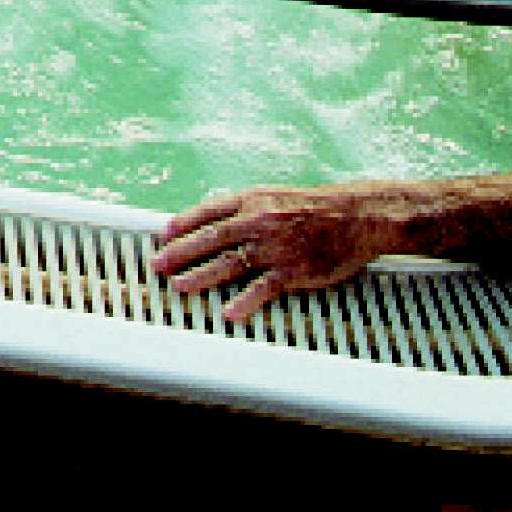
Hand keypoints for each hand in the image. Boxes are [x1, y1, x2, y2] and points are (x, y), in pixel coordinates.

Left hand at [150, 182, 406, 319]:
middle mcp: (257, 221)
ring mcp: (273, 246)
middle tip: (158, 264)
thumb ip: (246, 210)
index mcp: (251, 200)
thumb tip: (216, 222)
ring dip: (201, 275)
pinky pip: (263, 288)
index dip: (183, 223)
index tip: (163, 235)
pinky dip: (244, 301)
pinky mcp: (292, 270)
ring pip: (229, 262)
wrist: (353, 217)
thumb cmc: (313, 208)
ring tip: (180, 286)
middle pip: (210, 237)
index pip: (207, 211)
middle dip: (180, 251)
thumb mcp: (273, 197)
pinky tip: (229, 313)